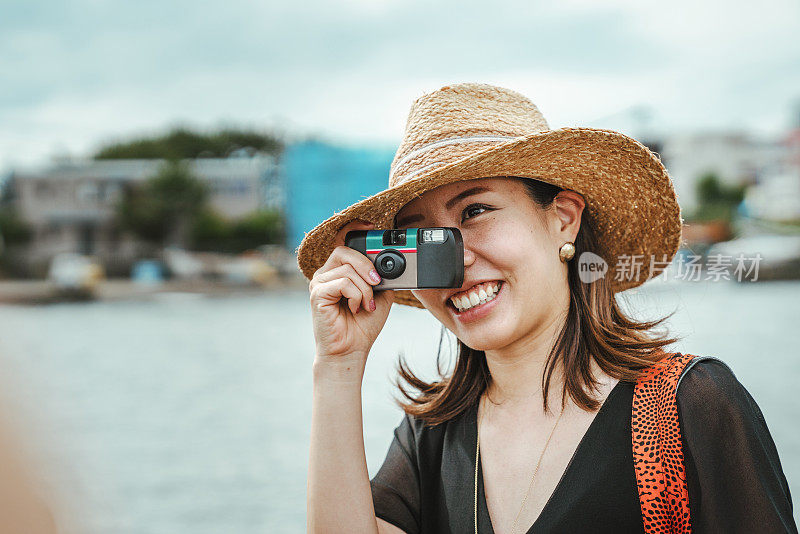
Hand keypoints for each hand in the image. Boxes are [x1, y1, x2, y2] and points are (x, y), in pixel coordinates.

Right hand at [309, 220, 394, 368]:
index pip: (344, 243)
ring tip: (365, 305)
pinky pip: (344, 282)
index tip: (373, 226)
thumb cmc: (362, 325)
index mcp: (339, 271)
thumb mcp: (380, 295)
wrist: (351, 350)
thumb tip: (387, 261)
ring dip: (365, 289)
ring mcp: (319, 282)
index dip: (356, 229)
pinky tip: (354, 308)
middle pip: (346, 250)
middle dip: (367, 265)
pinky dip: (356, 296)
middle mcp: (326, 273)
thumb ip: (381, 276)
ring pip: (348, 270)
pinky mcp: (317, 293)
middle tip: (377, 283)